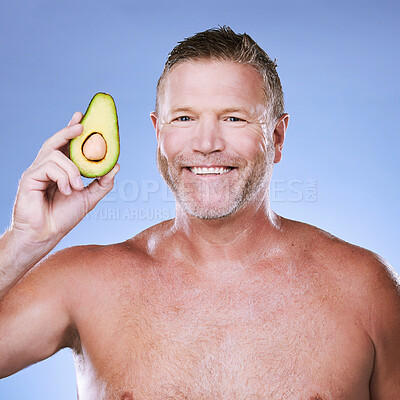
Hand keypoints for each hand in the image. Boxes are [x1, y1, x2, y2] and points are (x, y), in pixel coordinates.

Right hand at [10, 112, 119, 247]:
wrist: (46, 234)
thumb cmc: (63, 217)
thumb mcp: (89, 198)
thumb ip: (102, 182)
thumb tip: (116, 165)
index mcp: (60, 170)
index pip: (65, 146)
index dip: (72, 130)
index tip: (83, 117)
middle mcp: (47, 168)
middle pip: (55, 141)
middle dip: (68, 130)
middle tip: (81, 124)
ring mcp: (37, 171)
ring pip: (56, 154)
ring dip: (72, 170)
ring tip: (77, 187)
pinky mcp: (29, 177)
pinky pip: (49, 166)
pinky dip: (63, 177)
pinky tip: (67, 190)